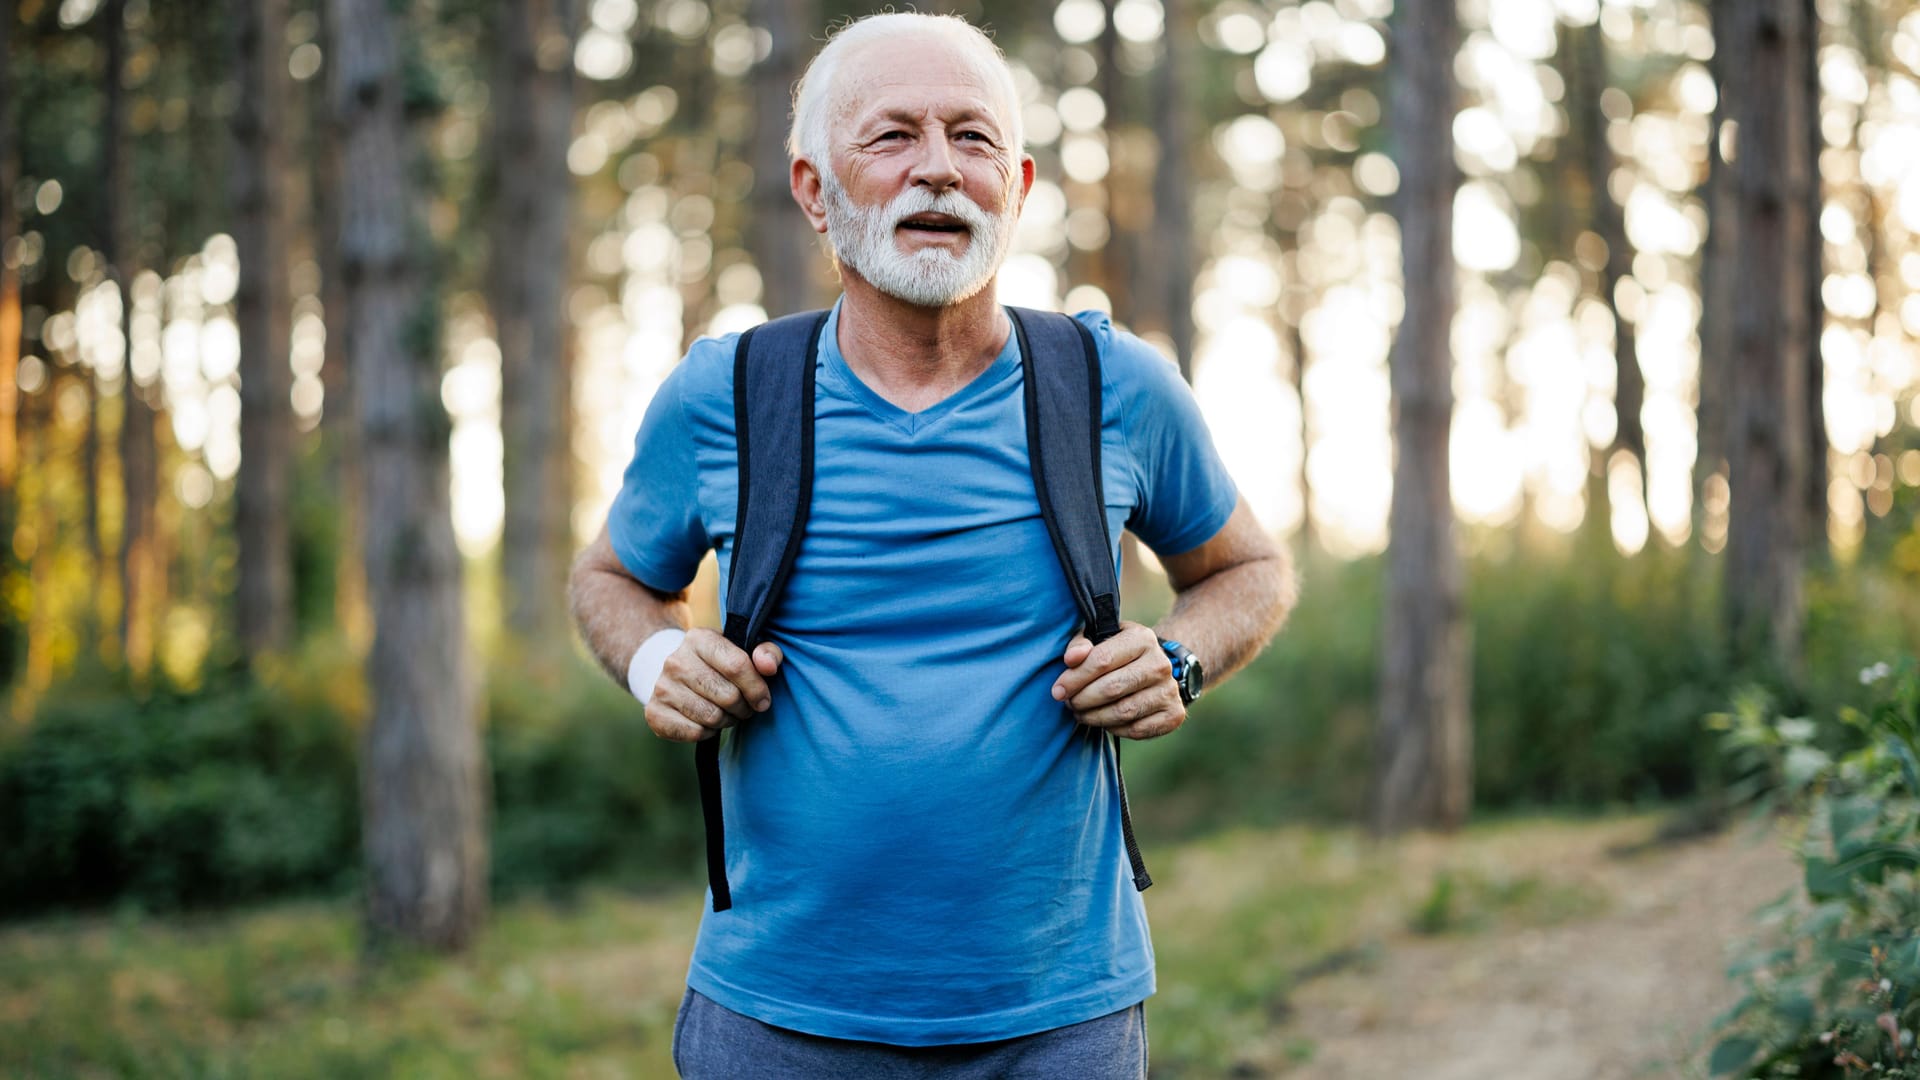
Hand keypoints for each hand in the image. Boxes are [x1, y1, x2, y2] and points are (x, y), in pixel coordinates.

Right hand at [645, 629, 783, 742]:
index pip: (737, 665)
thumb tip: (768, 666)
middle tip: (744, 707)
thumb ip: (767, 653)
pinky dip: (708, 732)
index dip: (757, 688)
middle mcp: (675, 660)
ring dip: (727, 720)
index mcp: (699, 638)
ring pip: (712, 717)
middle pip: (727, 696)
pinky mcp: (654, 712)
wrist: (676, 675)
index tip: (763, 699)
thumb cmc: (720, 664)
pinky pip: (695, 732)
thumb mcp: (744, 650)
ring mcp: (662, 687)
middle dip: (743, 707)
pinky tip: (707, 721)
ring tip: (727, 713)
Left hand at [1050, 621, 1184, 739]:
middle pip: (1112, 688)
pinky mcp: (1174, 714)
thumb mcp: (1099, 638)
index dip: (1075, 678)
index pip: (1102, 660)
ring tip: (1080, 713)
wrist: (1155, 670)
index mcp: (1142, 638)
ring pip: (1123, 712)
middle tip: (1069, 703)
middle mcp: (1161, 663)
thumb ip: (1081, 644)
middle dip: (1082, 699)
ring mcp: (1170, 690)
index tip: (1057, 690)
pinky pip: (1136, 729)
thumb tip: (1071, 659)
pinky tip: (1104, 721)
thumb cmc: (1117, 653)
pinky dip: (1114, 729)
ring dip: (1094, 717)